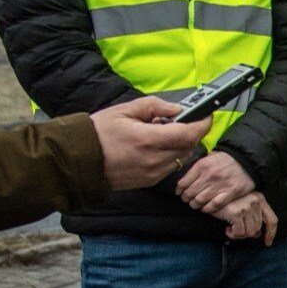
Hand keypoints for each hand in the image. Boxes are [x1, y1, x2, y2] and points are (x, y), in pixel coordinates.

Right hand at [92, 97, 208, 189]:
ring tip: (160, 133)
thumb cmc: (98, 133)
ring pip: (182, 157)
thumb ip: (154, 106)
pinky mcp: (150, 181)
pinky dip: (170, 155)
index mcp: (148, 140)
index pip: (189, 134)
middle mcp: (154, 159)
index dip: (202, 124)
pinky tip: (153, 146)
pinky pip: (171, 166)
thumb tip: (176, 109)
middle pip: (189, 146)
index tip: (206, 115)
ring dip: (180, 144)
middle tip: (178, 121)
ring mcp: (153, 173)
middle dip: (190, 132)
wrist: (80, 160)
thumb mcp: (124, 110)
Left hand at [177, 150, 255, 211]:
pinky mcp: (230, 192)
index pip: (183, 183)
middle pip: (190, 193)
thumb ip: (198, 166)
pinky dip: (207, 208)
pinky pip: (214, 205)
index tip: (180, 193)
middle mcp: (209, 176)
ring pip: (200, 200)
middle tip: (187, 200)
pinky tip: (205, 208)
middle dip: (186, 199)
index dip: (179, 191)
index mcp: (202, 166)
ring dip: (195, 205)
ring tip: (195, 204)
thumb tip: (185, 176)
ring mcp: (220, 185)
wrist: (247, 160)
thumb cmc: (227, 159)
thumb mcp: (209, 157)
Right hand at [217, 191, 277, 244]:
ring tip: (231, 229)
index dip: (271, 233)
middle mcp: (255, 202)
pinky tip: (227, 230)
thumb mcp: (244, 204)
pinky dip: (233, 235)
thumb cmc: (227, 201)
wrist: (209, 195)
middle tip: (237, 231)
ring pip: (250, 232)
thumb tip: (258, 234)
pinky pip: (239, 233)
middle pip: (258, 228)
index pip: (272, 220)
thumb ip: (254, 217)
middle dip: (248, 234)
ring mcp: (246, 207)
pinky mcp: (236, 213)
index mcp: (260, 199)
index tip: (268, 242)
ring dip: (240, 235)